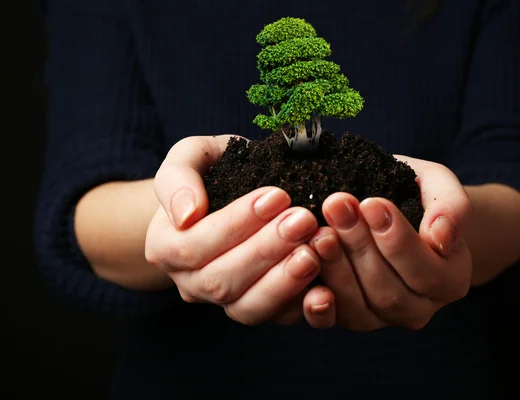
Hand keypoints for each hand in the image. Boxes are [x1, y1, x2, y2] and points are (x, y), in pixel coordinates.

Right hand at [145, 135, 334, 326]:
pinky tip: (325, 282)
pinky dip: (302, 304)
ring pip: (248, 309)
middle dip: (266, 250)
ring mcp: (225, 301)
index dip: (237, 224)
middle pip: (222, 280)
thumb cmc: (214, 170)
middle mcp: (191, 283)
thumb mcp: (190, 157)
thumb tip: (187, 214)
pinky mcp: (260, 308)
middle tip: (304, 220)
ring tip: (315, 250)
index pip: (195, 245)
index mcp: (166, 247)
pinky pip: (278, 318)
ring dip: (284, 282)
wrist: (234, 191)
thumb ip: (177, 179)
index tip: (277, 196)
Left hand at [309, 156, 471, 330]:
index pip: (426, 270)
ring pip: (360, 308)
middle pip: (389, 291)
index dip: (397, 240)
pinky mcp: (350, 317)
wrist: (391, 208)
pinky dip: (316, 301)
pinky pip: (332, 320)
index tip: (371, 203)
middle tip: (336, 206)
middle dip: (359, 246)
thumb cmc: (416, 194)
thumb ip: (451, 207)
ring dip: (336, 268)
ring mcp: (383, 318)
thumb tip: (440, 236)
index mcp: (450, 279)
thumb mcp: (438, 186)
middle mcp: (420, 308)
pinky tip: (302, 269)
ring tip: (318, 231)